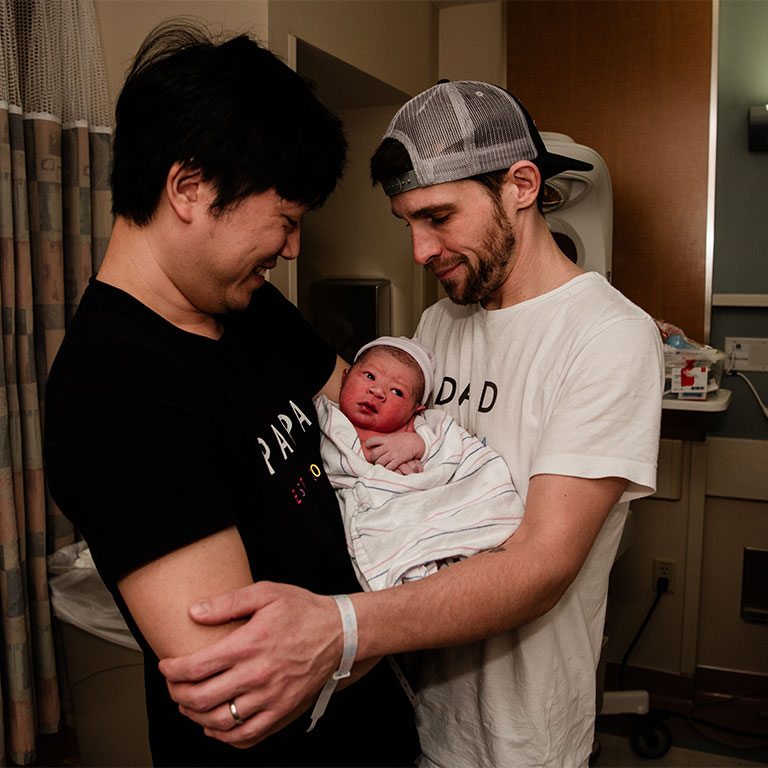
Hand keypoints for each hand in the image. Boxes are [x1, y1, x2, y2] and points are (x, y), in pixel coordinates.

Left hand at [157, 581, 342, 745]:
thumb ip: (228, 602)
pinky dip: (224, 736)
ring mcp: (270, 697)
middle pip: (202, 698)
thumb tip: (194, 612)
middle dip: (177, 694)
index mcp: (250, 644)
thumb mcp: (267, 592)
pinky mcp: (282, 711)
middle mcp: (258, 675)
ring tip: (188, 705)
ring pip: (219, 721)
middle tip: (173, 686)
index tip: (167, 666)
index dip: (172, 670)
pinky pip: (246, 736)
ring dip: (195, 716)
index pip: (197, 667)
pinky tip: (215, 725)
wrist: (339, 632)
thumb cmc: (302, 610)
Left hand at [365, 432, 424, 471]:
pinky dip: (386, 469)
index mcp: (386, 440)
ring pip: (380, 462)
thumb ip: (384, 440)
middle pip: (374, 454)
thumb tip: (376, 443)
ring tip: (381, 465)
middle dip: (373, 458)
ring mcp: (393, 453)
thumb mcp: (392, 437)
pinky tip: (388, 468)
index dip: (368, 444)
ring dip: (379, 465)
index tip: (368, 446)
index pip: (372, 440)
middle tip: (376, 459)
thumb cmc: (403, 440)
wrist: (415, 442)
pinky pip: (388, 467)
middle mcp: (388, 446)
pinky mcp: (398, 460)